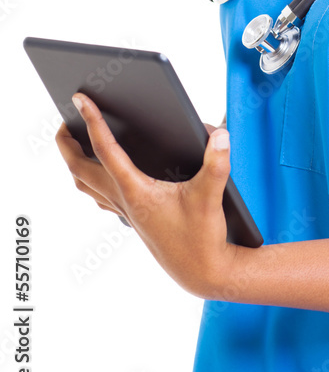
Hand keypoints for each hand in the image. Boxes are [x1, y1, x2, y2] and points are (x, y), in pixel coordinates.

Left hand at [55, 94, 236, 298]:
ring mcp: (125, 212)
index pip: (105, 150)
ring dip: (75, 162)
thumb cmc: (203, 237)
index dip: (92, 121)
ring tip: (74, 143)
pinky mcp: (132, 219)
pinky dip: (92, 180)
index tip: (80, 100)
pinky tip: (102, 173)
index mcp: (136, 191)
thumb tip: (221, 134)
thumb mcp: (210, 195)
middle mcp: (124, 201)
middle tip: (64, 119)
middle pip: (80, 169)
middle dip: (67, 144)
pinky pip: (100, 196)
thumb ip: (217, 162)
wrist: (203, 272)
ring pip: (85, 185)